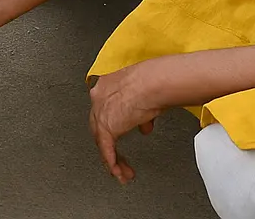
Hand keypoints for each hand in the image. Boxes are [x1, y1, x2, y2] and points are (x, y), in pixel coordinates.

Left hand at [87, 61, 167, 184]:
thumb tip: (144, 127)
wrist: (153, 83)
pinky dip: (112, 162)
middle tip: (119, 159)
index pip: (104, 110)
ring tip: (122, 172)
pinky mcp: (107, 126)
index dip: (112, 124)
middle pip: (99, 127)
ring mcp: (100, 112)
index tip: (119, 134)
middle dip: (109, 145)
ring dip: (113, 159)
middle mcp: (99, 97)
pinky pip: (106, 149)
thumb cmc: (154, 82)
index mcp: (106, 85)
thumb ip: (140, 114)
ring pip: (101, 141)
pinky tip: (118, 171)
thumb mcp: (145, 98)